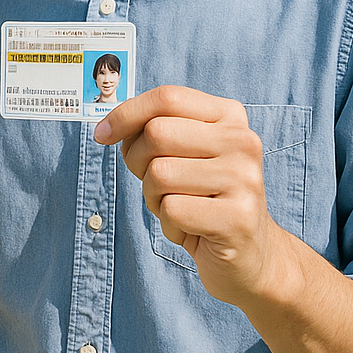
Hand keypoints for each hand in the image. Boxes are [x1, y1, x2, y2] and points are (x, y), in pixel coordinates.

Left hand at [95, 85, 297, 307]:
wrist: (249, 255)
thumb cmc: (202, 198)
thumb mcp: (181, 154)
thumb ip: (153, 130)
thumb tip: (107, 128)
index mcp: (229, 117)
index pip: (167, 97)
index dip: (126, 113)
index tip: (102, 134)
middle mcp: (243, 142)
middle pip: (157, 133)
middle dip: (138, 161)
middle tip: (155, 184)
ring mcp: (245, 180)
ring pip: (159, 173)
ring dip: (154, 197)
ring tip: (180, 208)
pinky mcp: (238, 218)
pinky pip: (171, 210)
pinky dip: (168, 224)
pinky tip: (192, 230)